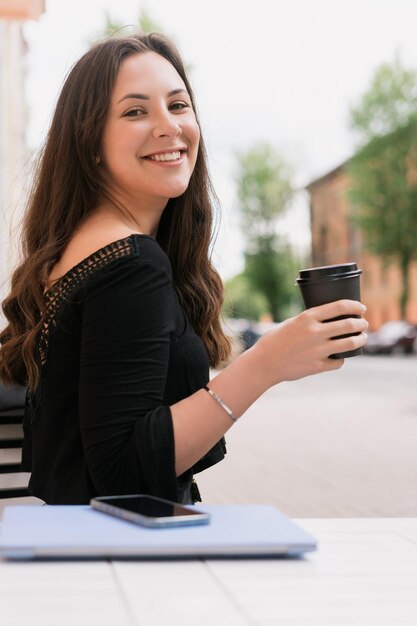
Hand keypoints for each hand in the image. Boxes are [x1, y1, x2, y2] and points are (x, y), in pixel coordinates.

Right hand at [252, 299, 367, 386]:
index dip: (355, 306)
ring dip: (360, 339)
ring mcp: (318, 350)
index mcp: (307, 317)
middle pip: (349, 324)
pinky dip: (341, 359)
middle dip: (361, 323)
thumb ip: (309, 321)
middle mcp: (315, 332)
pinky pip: (339, 362)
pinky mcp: (317, 366)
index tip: (361, 308)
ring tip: (362, 338)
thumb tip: (328, 318)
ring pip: (350, 343)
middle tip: (364, 324)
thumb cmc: (275, 341)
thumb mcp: (291, 323)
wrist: (264, 363)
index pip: (340, 306)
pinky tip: (341, 356)